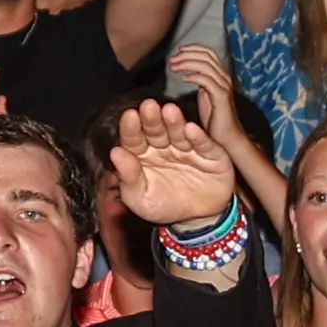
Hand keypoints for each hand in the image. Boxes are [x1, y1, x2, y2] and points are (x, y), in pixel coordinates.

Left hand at [111, 97, 237, 234]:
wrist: (197, 220)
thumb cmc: (164, 206)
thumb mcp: (140, 199)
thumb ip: (128, 177)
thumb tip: (115, 153)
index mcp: (143, 154)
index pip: (134, 139)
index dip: (131, 128)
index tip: (129, 117)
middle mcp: (164, 146)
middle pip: (156, 130)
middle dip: (152, 119)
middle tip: (148, 107)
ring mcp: (187, 148)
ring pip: (179, 133)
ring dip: (175, 122)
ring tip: (170, 111)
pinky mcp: (210, 154)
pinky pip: (203, 144)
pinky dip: (198, 137)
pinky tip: (191, 130)